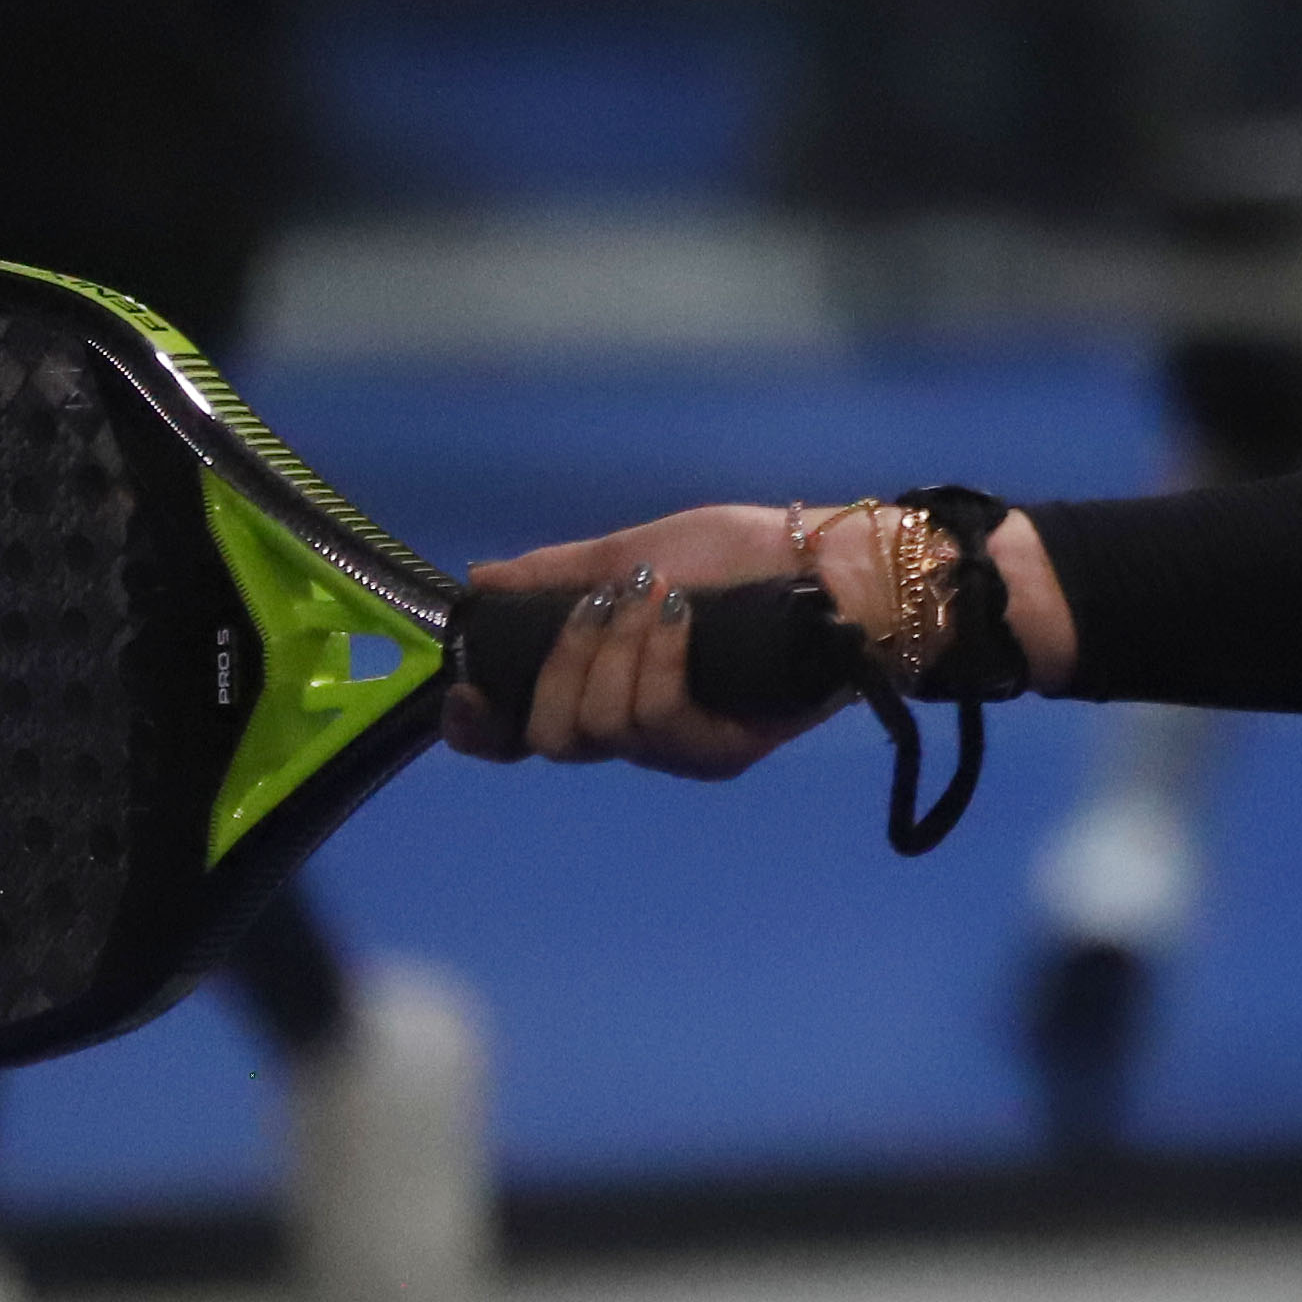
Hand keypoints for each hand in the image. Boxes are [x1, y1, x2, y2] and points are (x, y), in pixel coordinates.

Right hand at [438, 503, 850, 779]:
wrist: (833, 565)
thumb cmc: (740, 556)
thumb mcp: (638, 550)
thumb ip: (558, 576)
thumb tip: (479, 581)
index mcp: (597, 686)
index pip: (516, 737)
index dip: (479, 726)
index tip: (468, 690)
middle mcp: (629, 730)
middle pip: (552, 739)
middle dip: (562, 663)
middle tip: (604, 603)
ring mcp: (676, 747)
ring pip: (603, 729)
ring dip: (618, 650)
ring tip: (659, 597)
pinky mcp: (722, 751)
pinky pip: (660, 721)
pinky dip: (659, 659)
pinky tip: (680, 616)